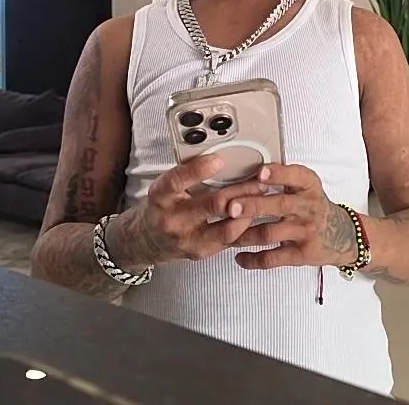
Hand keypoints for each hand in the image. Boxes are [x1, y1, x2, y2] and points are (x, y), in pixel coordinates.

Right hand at [110, 155, 265, 267]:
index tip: (220, 160)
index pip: (177, 181)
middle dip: (242, 192)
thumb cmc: (161, 207)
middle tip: (260, 180)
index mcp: (161, 196)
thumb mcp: (166, 186)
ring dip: (249, 213)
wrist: (145, 240)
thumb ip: (189, 174)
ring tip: (263, 198)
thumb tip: (222, 155)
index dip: (199, 170)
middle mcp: (172, 220)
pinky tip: (257, 217)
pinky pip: (230, 242)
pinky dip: (246, 228)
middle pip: (212, 205)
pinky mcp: (200, 253)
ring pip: (227, 229)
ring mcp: (187, 240)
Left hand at [224, 163, 359, 269]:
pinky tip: (239, 258)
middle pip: (279, 205)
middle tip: (230, 207)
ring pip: (270, 233)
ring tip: (225, 234)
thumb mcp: (306, 187)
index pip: (296, 176)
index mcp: (309, 186)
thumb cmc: (313, 206)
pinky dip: (253, 260)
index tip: (259, 173)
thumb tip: (244, 172)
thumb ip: (282, 179)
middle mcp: (309, 207)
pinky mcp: (303, 254)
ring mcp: (306, 231)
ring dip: (244, 235)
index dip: (278, 174)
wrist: (342, 235)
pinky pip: (274, 258)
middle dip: (252, 206)